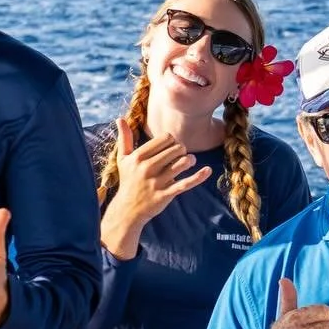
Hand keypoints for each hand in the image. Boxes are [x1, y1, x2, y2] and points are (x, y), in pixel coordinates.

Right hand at [101, 118, 212, 258]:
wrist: (128, 210)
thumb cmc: (128, 180)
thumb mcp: (123, 159)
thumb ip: (124, 138)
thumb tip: (120, 118)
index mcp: (138, 157)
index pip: (165, 138)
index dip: (172, 140)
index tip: (171, 147)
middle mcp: (147, 168)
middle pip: (177, 148)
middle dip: (182, 150)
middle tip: (181, 155)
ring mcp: (157, 182)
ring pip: (183, 163)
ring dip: (190, 160)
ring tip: (190, 161)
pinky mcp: (166, 194)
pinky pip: (186, 183)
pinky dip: (199, 177)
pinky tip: (208, 170)